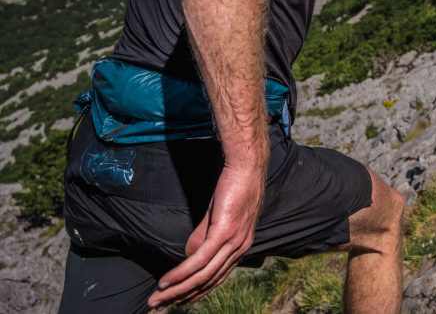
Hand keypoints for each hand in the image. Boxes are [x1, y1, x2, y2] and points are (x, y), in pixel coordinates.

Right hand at [148, 163, 264, 308]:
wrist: (244, 168)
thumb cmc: (232, 189)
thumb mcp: (216, 218)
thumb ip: (203, 238)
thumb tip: (187, 257)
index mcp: (240, 247)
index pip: (217, 278)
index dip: (196, 292)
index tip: (177, 301)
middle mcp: (239, 249)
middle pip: (208, 281)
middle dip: (182, 296)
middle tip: (160, 305)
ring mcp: (233, 242)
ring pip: (202, 275)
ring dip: (177, 289)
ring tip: (157, 298)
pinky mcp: (224, 232)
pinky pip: (200, 259)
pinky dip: (181, 273)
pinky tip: (167, 281)